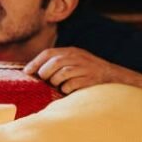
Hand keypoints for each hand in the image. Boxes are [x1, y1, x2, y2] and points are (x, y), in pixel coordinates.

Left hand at [23, 47, 141, 94]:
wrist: (115, 79)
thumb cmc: (87, 73)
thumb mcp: (73, 62)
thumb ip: (57, 63)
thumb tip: (31, 71)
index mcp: (71, 51)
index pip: (48, 53)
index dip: (35, 62)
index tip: (26, 72)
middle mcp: (78, 57)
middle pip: (54, 63)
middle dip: (45, 73)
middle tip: (46, 80)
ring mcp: (85, 68)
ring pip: (61, 74)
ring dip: (56, 82)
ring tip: (60, 85)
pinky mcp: (90, 80)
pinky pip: (70, 86)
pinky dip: (66, 89)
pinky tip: (69, 90)